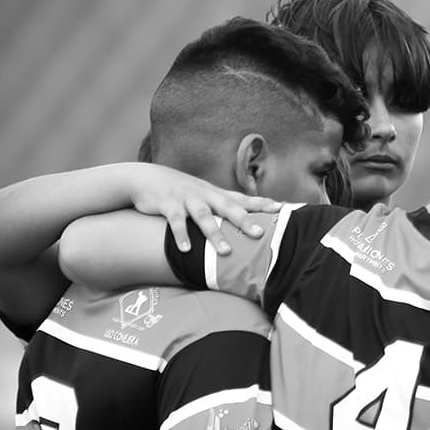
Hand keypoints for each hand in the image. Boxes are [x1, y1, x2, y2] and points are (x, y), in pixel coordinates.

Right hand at [124, 163, 278, 254]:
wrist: (148, 178)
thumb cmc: (183, 191)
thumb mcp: (205, 195)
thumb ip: (225, 205)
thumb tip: (249, 220)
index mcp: (216, 194)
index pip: (244, 199)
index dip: (262, 203)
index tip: (282, 208)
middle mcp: (205, 195)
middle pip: (228, 207)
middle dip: (244, 220)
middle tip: (260, 234)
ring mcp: (187, 199)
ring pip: (204, 216)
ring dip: (214, 234)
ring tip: (226, 251)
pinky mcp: (168, 205)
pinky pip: (175, 222)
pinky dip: (180, 235)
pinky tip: (186, 249)